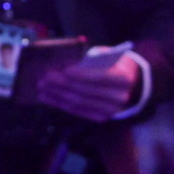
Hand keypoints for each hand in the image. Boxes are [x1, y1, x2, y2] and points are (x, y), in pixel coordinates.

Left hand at [26, 44, 143, 121]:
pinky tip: (47, 97)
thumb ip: (91, 59)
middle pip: (85, 91)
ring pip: (79, 103)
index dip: (80, 74)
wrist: (131, 83)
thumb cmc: (114, 64)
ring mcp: (110, 110)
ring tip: (42, 86)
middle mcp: (118, 97)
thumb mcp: (107, 56)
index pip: (99, 77)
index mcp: (122, 78)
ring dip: (57, 95)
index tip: (62, 69)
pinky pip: (77, 111)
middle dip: (62, 84)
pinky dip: (60, 104)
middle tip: (44, 77)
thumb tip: (64, 62)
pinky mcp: (102, 117)